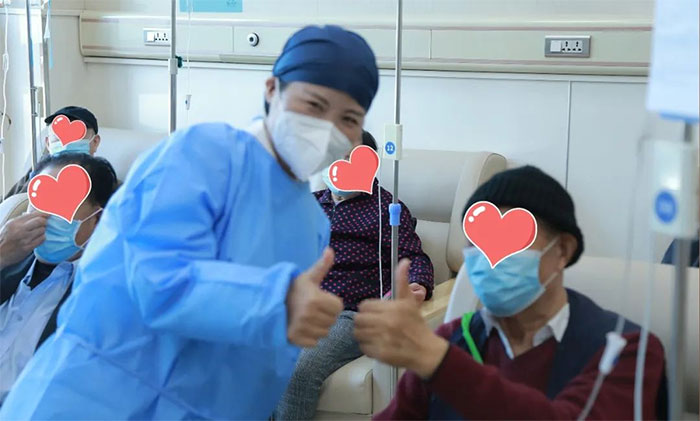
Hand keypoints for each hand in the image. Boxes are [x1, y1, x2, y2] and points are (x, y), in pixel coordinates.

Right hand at [0, 212, 48, 268]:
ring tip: (37, 233)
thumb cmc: (4, 239)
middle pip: (41, 221)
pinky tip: (37, 239)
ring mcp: (24, 239)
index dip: (44, 213)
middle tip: (44, 224)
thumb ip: (22, 220)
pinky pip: (42, 240)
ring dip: (42, 231)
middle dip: (44, 222)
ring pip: (42, 230)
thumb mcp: (10, 226)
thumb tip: (36, 214)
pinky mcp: (28, 247)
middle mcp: (20, 229)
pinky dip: (42, 238)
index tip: (49, 214)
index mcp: (15, 222)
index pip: (34, 214)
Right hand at [286, 248, 343, 347]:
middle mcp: (309, 314)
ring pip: (324, 333)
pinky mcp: (295, 339)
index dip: (331, 303)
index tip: (320, 300)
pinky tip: (301, 328)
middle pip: (332, 321)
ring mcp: (302, 328)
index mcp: (315, 299)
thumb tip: (330, 250)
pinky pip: (314, 343)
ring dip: (318, 327)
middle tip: (312, 309)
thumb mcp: (308, 277)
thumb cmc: (294, 289)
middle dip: (325, 316)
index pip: (338, 307)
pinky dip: (310, 337)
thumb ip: (322, 265)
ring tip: (307, 318)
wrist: (271, 303)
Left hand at [354, 259, 448, 378]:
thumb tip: (404, 261)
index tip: (374, 314)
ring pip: (358, 333)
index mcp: (393, 308)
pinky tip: (376, 344)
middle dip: (363, 322)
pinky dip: (367, 346)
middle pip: (358, 320)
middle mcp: (386, 323)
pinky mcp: (380, 354)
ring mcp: (382, 339)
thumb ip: (402, 281)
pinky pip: (363, 347)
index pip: (364, 306)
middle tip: (371, 325)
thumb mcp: (410, 302)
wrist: (426, 351)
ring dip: (363, 334)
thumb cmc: (416, 325)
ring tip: (372, 334)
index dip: (367, 309)